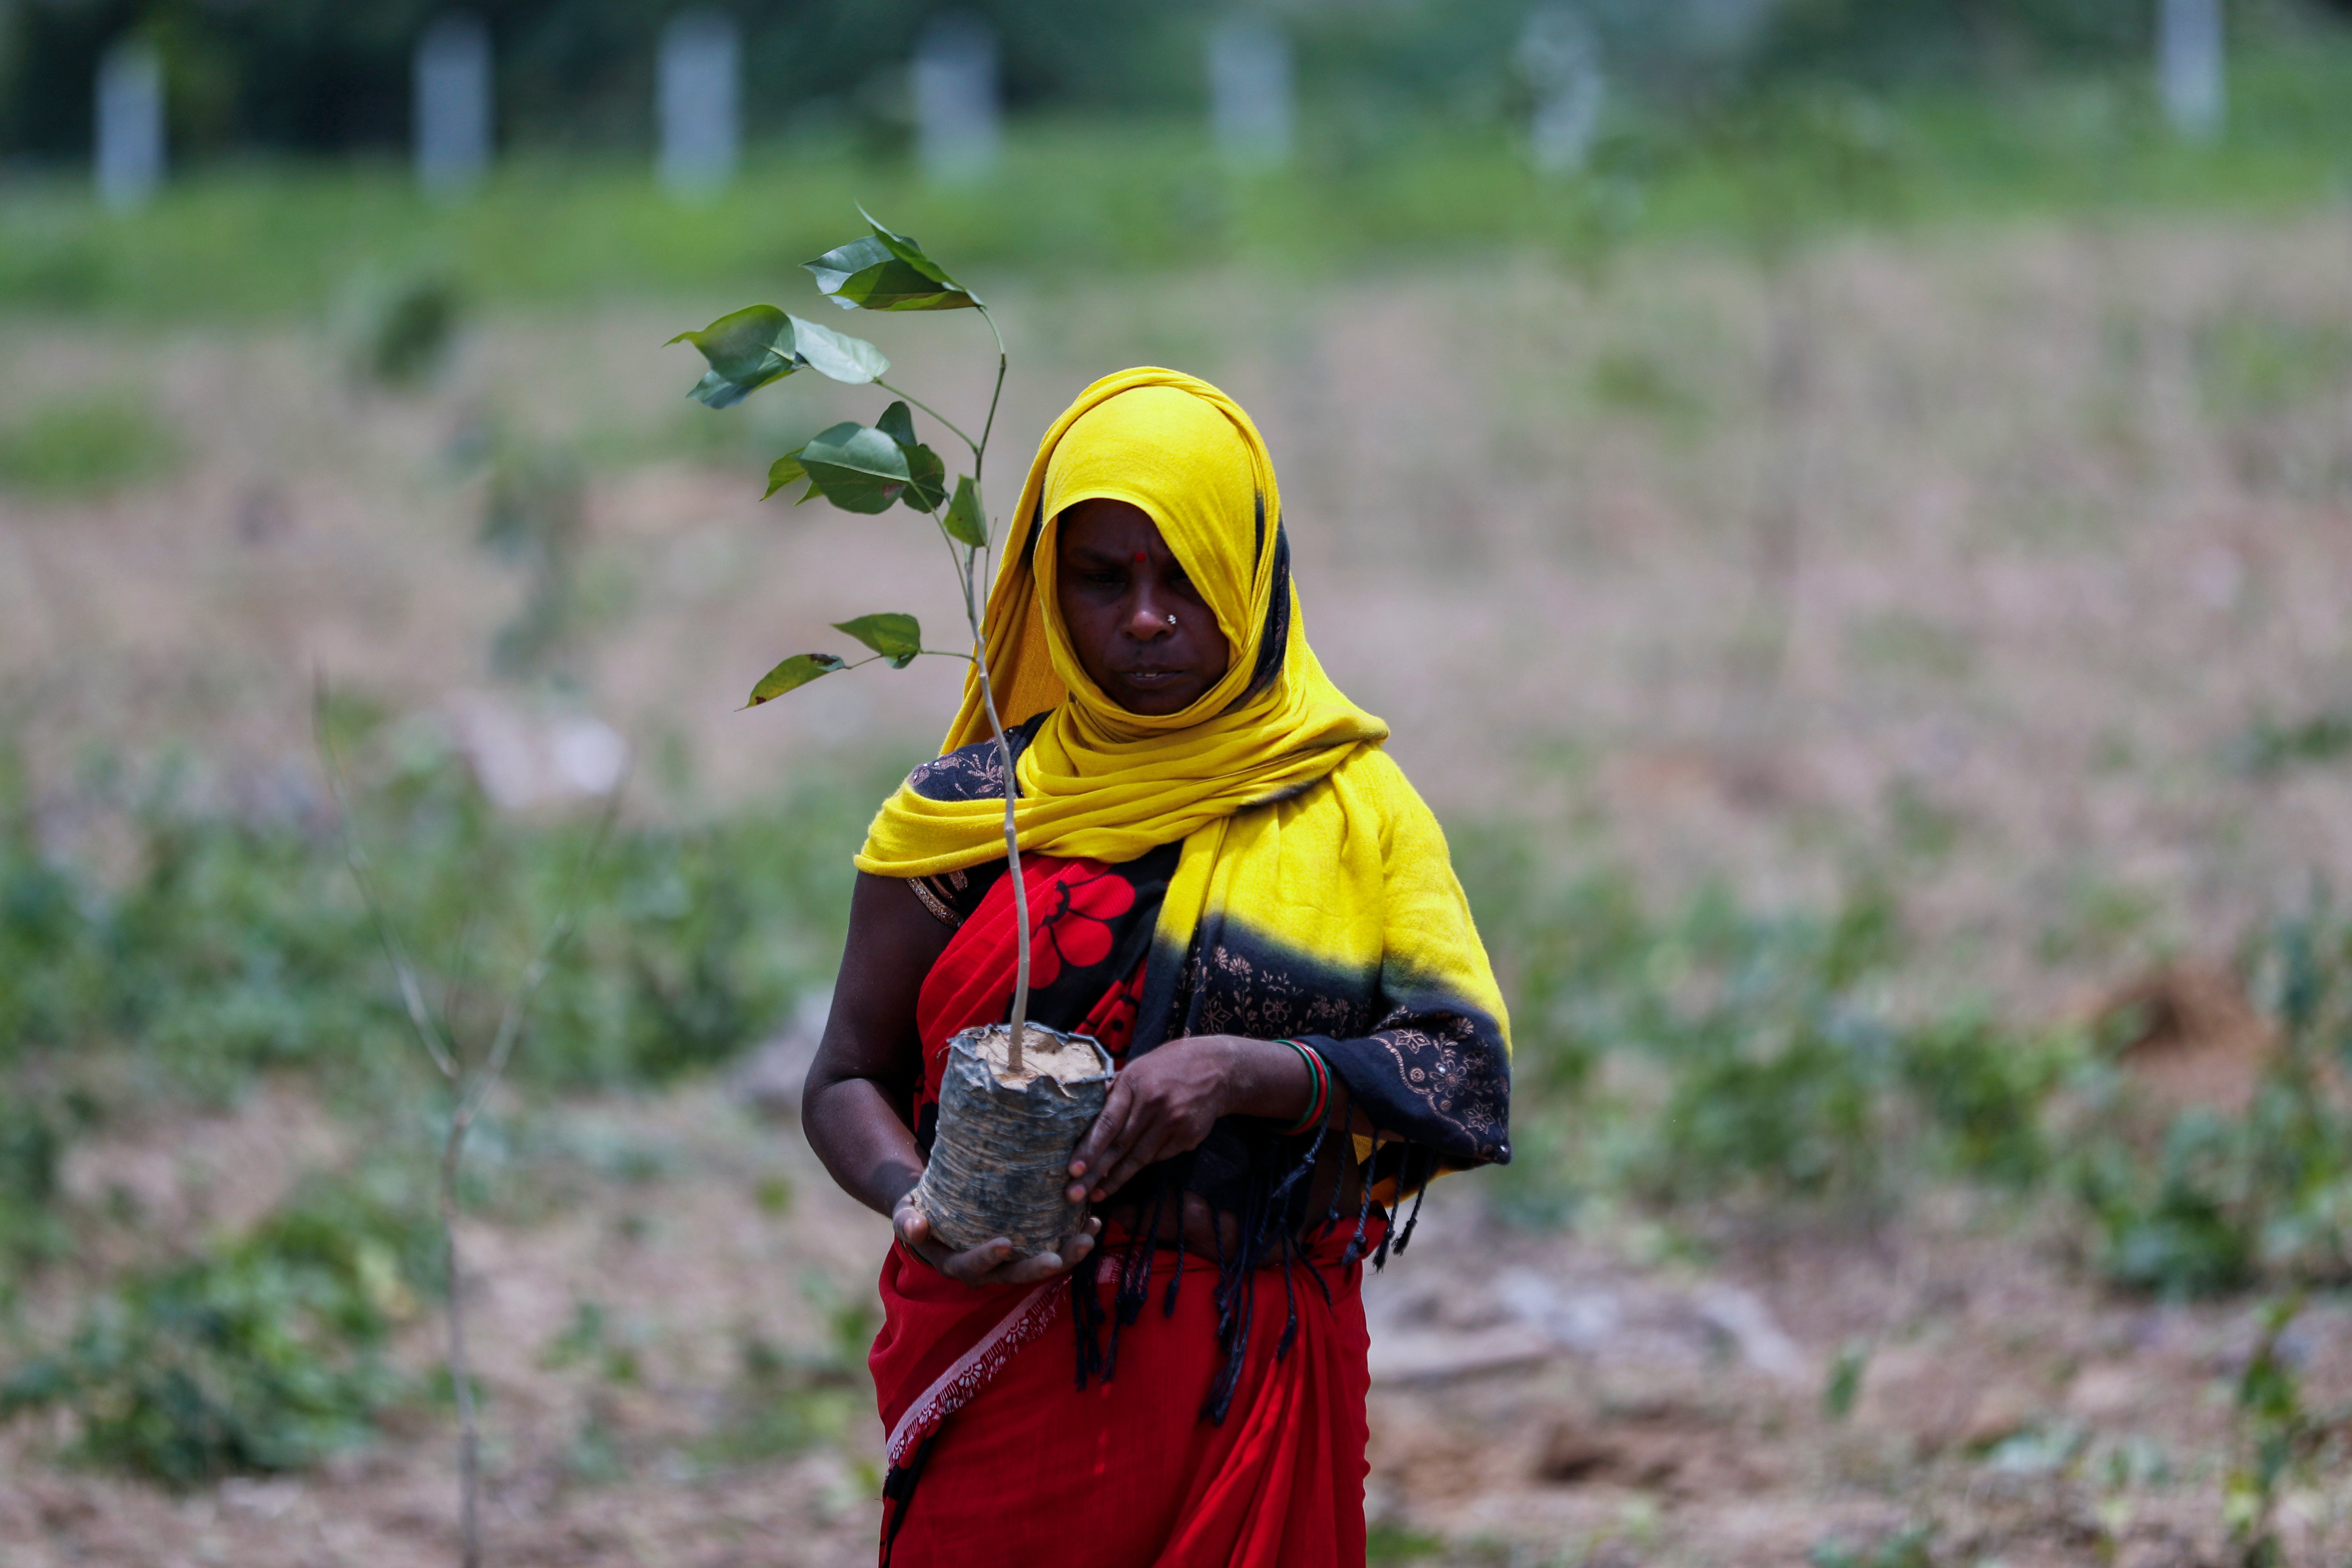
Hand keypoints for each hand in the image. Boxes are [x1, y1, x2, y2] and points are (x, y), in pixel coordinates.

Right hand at [893, 1189, 1097, 1287]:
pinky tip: (1093, 1222)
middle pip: (1014, 1275)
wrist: (938, 1214)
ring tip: (1089, 1236)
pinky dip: (1072, 1238)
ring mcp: (1010, 1264)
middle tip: (1059, 1256)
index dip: (987, 1257)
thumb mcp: (907, 1213)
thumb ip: (909, 1221)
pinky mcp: (1027, 1250)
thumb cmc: (921, 1211)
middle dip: (1037, 1267)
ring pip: (1040, 1266)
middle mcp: (988, 1271)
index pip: (972, 1266)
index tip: (1005, 1243)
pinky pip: (1053, 1248)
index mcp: (957, 1264)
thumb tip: (916, 1228)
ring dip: (1066, 1255)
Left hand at [1068, 1034, 1266, 1204]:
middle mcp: (1154, 1105)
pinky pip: (1158, 1157)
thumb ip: (1113, 1092)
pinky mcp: (1188, 1137)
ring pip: (1138, 1158)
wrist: (1217, 1069)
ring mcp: (1173, 1123)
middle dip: (1095, 1173)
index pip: (1108, 1122)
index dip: (1089, 1148)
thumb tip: (1083, 1114)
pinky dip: (1138, 1168)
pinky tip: (1122, 1178)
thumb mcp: (1137, 1069)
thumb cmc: (1168, 1067)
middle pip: (1120, 1146)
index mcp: (1134, 1085)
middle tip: (1075, 1194)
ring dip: (1115, 1180)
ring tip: (1095, 1195)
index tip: (1073, 1169)